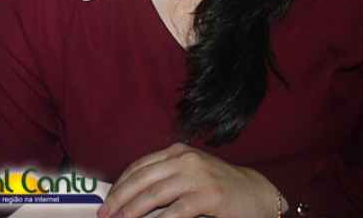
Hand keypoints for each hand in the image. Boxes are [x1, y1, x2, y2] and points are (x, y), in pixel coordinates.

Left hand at [96, 143, 282, 217]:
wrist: (258, 194)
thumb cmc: (219, 187)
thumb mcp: (190, 175)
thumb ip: (165, 180)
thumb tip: (130, 197)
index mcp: (176, 152)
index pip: (139, 167)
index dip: (120, 185)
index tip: (106, 201)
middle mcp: (184, 159)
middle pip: (142, 179)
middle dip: (120, 199)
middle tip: (104, 215)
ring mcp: (197, 176)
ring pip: (154, 194)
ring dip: (133, 211)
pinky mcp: (208, 195)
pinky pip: (176, 211)